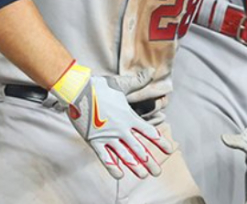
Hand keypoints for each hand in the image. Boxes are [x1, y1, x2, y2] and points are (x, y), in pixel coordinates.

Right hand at [53, 64, 172, 179]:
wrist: (77, 91)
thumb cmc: (99, 87)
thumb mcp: (121, 84)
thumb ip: (137, 81)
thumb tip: (151, 71)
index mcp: (129, 117)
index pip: (149, 132)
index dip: (160, 142)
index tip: (169, 150)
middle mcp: (121, 128)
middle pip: (138, 148)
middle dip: (149, 161)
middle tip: (157, 172)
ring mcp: (107, 136)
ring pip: (124, 155)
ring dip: (134, 166)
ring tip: (143, 175)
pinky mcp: (93, 140)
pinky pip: (104, 157)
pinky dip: (112, 166)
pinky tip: (119, 175)